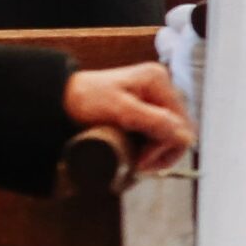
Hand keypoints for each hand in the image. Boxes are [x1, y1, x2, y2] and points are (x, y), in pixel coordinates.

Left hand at [61, 63, 193, 174]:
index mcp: (157, 80)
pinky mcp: (146, 110)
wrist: (60, 100)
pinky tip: (138, 153)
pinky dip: (151, 147)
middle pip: (179, 128)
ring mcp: (153, 98)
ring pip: (171, 133)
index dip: (166, 146)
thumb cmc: (84, 100)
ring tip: (138, 161)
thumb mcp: (120, 111)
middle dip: (162, 151)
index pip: (181, 122)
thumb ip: (154, 122)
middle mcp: (160, 87)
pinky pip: (159, 133)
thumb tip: (186, 137)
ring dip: (157, 152)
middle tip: (140, 165)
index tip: (142, 161)